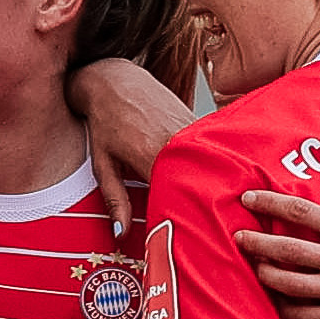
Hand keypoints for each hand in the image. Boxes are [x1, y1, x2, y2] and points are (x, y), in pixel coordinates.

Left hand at [70, 57, 193, 244]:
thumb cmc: (105, 124)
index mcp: (152, 155)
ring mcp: (190, 130)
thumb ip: (115, 199)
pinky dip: (208, 168)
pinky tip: (211, 182)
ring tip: (216, 209)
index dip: (181, 218)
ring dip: (207, 187)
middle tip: (208, 230)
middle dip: (200, 207)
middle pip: (196, 184)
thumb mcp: (103, 165)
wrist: (115, 81)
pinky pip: (207, 152)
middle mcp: (176, 142)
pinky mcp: (196, 123)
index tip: (185, 237)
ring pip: (206, 168)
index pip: (175, 196)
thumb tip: (121, 234)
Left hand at [240, 170, 319, 318]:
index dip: (270, 204)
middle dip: (256, 242)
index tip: (249, 199)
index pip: (302, 213)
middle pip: (287, 249)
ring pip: (290, 284)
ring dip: (265, 275)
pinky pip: (305, 316)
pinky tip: (276, 301)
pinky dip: (285, 309)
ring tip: (254, 268)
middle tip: (237, 237)